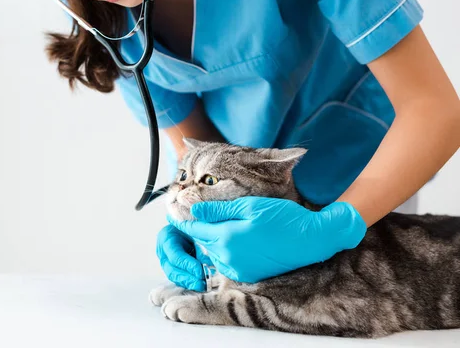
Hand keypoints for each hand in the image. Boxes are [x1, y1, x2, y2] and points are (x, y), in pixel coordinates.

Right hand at [156, 224, 207, 291]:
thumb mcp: (195, 232)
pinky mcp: (170, 267)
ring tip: (203, 286)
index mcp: (166, 238)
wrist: (184, 223)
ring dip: (189, 283)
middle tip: (203, 283)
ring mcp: (165, 261)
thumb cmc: (191, 224)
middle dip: (188, 278)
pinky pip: (178, 278)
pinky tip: (199, 285)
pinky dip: (189, 282)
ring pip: (174, 276)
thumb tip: (209, 265)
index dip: (188, 265)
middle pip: (172, 270)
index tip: (201, 271)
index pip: (175, 256)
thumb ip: (200, 246)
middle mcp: (162, 252)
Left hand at [168, 197, 366, 282]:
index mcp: (226, 238)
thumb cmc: (284, 219)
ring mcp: (239, 269)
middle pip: (203, 241)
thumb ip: (219, 210)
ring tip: (214, 226)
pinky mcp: (248, 275)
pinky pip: (226, 263)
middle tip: (193, 216)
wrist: (311, 240)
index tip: (172, 214)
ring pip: (213, 253)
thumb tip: (193, 209)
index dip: (183, 220)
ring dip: (211, 241)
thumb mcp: (250, 207)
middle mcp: (229, 257)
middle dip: (197, 229)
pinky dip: (224, 252)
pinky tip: (232, 240)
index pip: (195, 229)